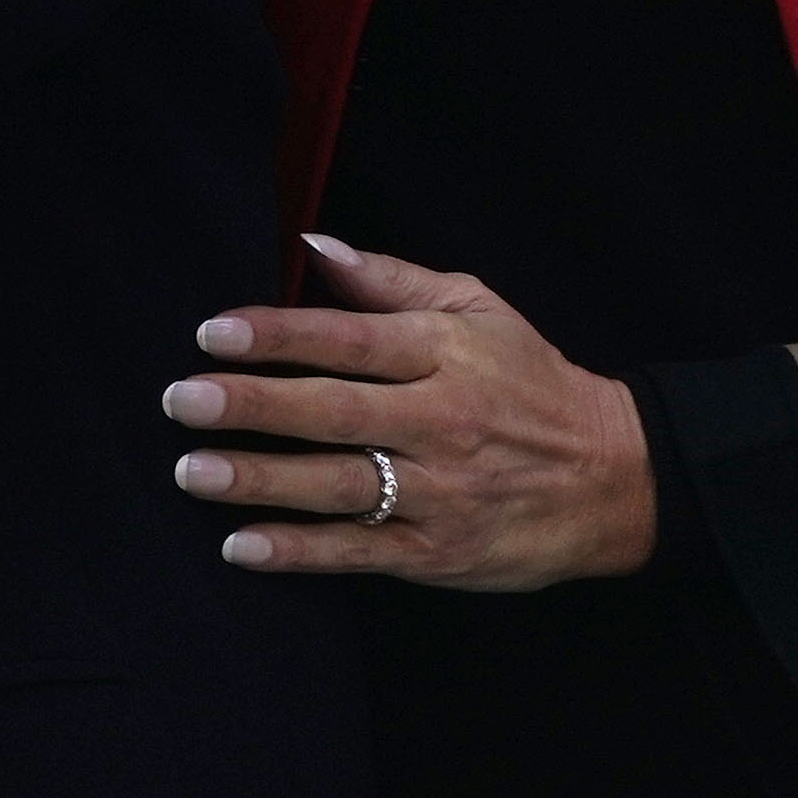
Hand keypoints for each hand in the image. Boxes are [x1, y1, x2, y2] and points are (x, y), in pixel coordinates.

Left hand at [162, 234, 657, 589]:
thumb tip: (312, 245)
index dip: (279, 335)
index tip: (214, 332)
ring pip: (337, 485)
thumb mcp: (477, 309)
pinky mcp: (439, 551)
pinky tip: (241, 545)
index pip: (349, 340)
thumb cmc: (532, 382)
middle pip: (333, 411)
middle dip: (252, 405)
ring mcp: (439, 492)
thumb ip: (389, 280)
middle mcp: (439, 421)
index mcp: (444, 355)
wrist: (616, 477)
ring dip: (259, 480)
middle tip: (181, 400)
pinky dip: (299, 551)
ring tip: (192, 470)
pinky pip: (358, 552)